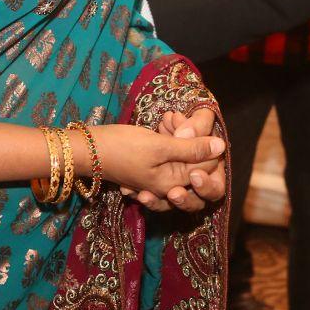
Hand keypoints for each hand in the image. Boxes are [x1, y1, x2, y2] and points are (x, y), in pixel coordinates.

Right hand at [89, 123, 224, 212]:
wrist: (87, 150)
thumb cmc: (122, 148)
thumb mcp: (159, 146)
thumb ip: (191, 148)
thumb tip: (221, 147)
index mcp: (174, 185)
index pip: (208, 168)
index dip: (205, 144)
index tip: (187, 126)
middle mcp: (168, 186)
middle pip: (196, 164)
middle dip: (190, 140)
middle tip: (174, 124)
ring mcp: (158, 179)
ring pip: (183, 156)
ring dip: (178, 136)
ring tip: (167, 123)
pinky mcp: (150, 169)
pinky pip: (169, 155)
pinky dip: (168, 138)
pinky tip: (162, 126)